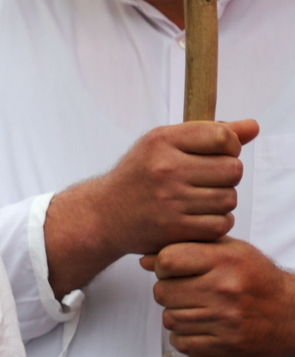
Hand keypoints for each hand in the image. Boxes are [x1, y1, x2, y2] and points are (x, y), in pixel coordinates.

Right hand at [45, 119, 257, 295]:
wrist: (103, 215)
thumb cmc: (139, 176)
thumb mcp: (164, 144)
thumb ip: (209, 133)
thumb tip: (253, 127)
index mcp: (161, 141)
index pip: (223, 137)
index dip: (230, 146)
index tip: (217, 154)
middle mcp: (164, 168)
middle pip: (233, 170)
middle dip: (227, 176)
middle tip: (207, 180)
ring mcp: (169, 201)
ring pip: (229, 199)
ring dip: (221, 200)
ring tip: (199, 199)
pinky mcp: (174, 229)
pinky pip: (221, 224)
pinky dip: (216, 222)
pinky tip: (198, 217)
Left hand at [140, 238, 294, 356]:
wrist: (292, 313)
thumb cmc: (256, 278)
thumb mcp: (229, 251)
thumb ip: (187, 248)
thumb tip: (145, 260)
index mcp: (224, 260)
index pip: (168, 260)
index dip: (163, 266)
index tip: (174, 271)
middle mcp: (224, 289)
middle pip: (162, 292)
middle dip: (167, 293)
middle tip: (184, 293)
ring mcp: (226, 319)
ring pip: (169, 319)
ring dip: (175, 315)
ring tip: (194, 310)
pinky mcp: (226, 344)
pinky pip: (181, 342)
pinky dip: (183, 337)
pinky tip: (199, 328)